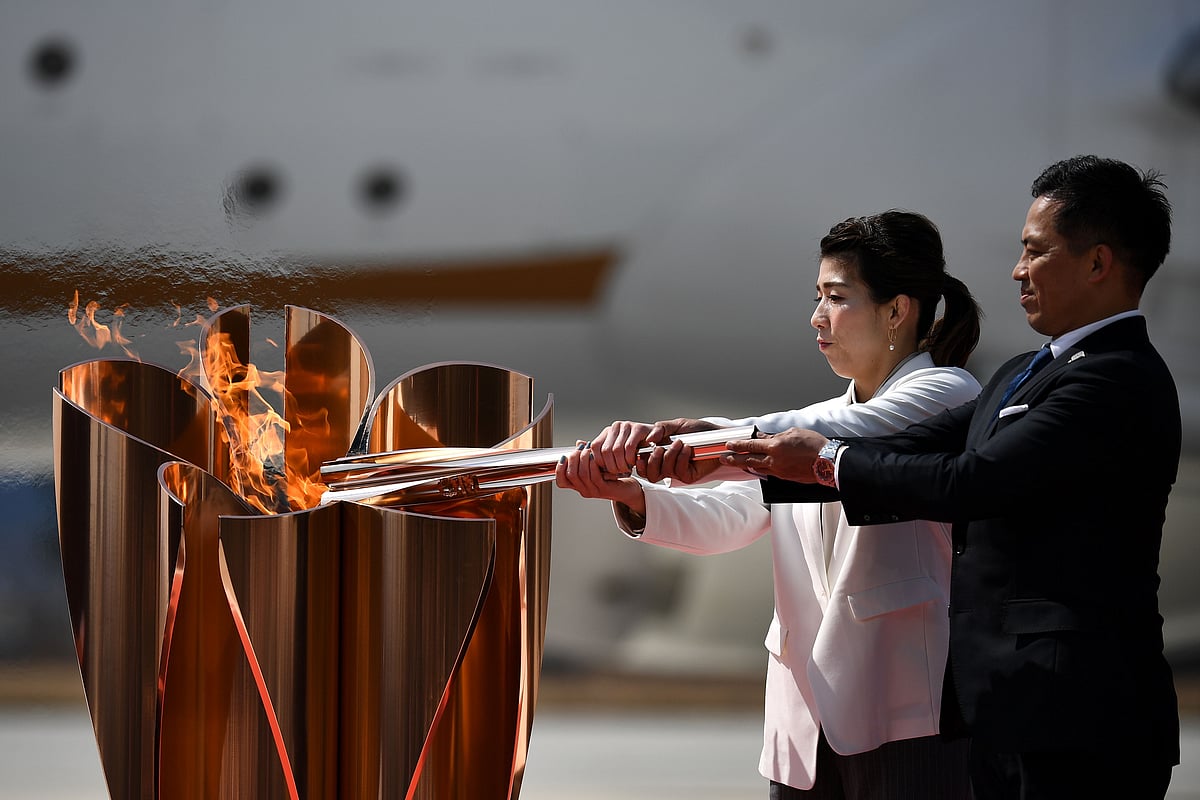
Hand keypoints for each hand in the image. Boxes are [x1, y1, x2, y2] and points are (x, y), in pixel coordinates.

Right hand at [555, 441, 646, 512]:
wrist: (629, 488)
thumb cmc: (612, 476)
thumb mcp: (596, 465)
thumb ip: (586, 456)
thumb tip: (578, 443)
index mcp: (579, 485)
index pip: (561, 481)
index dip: (559, 469)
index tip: (564, 456)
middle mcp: (584, 490)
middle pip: (571, 475)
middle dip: (574, 458)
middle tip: (580, 448)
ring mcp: (594, 491)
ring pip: (582, 474)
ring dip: (583, 458)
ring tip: (588, 449)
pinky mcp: (604, 489)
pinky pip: (594, 476)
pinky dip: (593, 464)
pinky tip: (595, 456)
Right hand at [588, 418, 721, 483]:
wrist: (718, 436)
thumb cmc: (697, 430)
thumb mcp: (675, 426)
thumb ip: (660, 429)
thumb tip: (649, 439)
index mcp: (659, 454)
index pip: (641, 464)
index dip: (637, 461)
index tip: (639, 452)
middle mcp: (665, 465)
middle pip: (648, 473)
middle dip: (652, 460)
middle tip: (660, 448)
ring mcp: (676, 472)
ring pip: (661, 472)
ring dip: (668, 456)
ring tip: (679, 444)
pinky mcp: (688, 476)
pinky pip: (678, 471)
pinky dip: (680, 458)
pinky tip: (687, 449)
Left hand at [720, 428, 828, 482]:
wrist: (829, 462)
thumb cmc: (815, 445)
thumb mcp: (794, 433)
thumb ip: (776, 435)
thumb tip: (764, 436)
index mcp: (775, 446)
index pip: (751, 444)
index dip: (738, 444)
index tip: (728, 444)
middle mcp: (774, 460)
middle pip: (749, 460)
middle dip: (734, 458)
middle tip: (723, 457)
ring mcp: (779, 471)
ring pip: (756, 468)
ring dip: (744, 465)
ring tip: (735, 463)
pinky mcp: (784, 478)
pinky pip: (767, 473)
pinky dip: (759, 469)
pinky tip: (755, 468)